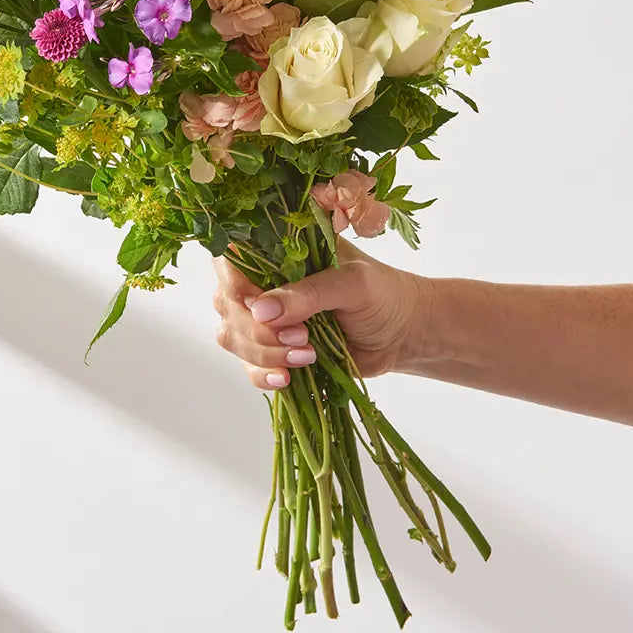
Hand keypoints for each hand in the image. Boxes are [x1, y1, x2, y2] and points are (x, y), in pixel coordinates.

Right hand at [212, 240, 427, 390]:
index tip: (253, 304)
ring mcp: (267, 320)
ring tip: (306, 355)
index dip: (231, 281)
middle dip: (257, 328)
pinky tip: (286, 380)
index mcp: (281, 252)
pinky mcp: (274, 352)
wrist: (404, 334)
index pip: (232, 257)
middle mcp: (265, 282)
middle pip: (228, 303)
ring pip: (232, 336)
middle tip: (301, 336)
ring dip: (262, 353)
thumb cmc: (384, 295)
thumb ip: (309, 293)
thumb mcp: (353, 284)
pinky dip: (262, 375)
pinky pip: (248, 367)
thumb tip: (261, 310)